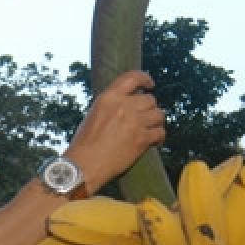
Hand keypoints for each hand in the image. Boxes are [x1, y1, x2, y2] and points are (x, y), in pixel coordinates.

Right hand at [65, 70, 165, 190]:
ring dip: (156, 122)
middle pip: (150, 99)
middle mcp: (124, 106)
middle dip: (149, 109)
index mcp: (109, 97)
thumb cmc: (84, 144)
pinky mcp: (141, 140)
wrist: (84, 166)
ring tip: (151, 130)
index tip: (150, 85)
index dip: (145, 79)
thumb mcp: (94, 114)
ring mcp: (134, 122)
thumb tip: (128, 104)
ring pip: (159, 115)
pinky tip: (155, 143)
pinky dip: (159, 138)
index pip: (133, 78)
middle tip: (145, 119)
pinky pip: (160, 133)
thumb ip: (112, 106)